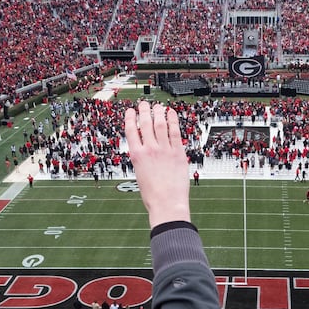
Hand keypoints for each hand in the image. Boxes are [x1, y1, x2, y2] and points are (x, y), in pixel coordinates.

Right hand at [124, 101, 190, 227]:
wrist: (167, 204)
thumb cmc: (153, 195)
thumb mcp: (140, 174)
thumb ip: (143, 159)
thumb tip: (146, 151)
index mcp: (137, 156)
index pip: (131, 130)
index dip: (130, 118)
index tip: (131, 111)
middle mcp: (150, 150)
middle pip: (145, 123)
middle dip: (144, 111)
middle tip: (143, 104)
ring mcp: (164, 150)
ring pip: (160, 124)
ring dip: (158, 112)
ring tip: (158, 106)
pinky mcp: (178, 153)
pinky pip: (175, 132)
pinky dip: (173, 120)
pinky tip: (172, 114)